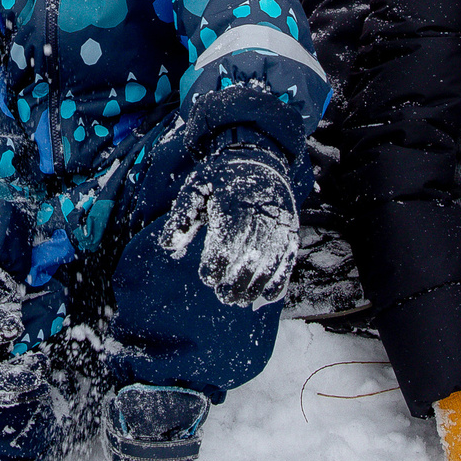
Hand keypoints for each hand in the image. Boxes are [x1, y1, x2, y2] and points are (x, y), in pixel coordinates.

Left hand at [167, 133, 297, 307]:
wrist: (259, 161)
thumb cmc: (222, 181)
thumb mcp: (197, 188)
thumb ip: (182, 217)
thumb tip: (168, 245)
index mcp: (234, 206)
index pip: (226, 244)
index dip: (216, 266)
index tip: (207, 277)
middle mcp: (260, 216)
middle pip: (248, 259)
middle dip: (234, 283)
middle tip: (222, 296)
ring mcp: (279, 226)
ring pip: (269, 264)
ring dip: (254, 287)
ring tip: (238, 299)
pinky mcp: (291, 232)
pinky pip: (288, 261)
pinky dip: (278, 281)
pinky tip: (265, 295)